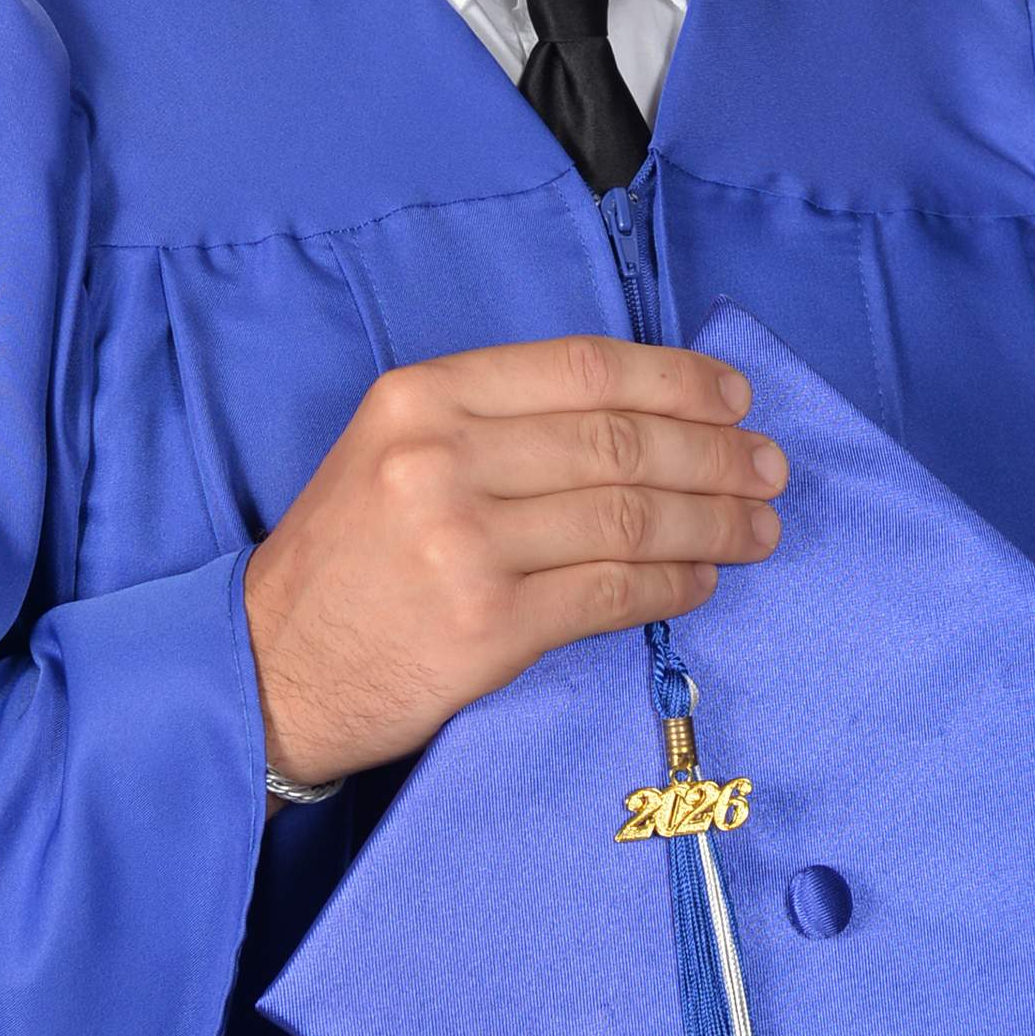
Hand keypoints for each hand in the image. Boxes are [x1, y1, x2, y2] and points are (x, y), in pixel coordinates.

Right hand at [242, 336, 784, 785]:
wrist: (267, 667)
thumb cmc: (343, 556)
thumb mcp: (393, 448)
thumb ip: (496, 420)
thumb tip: (642, 414)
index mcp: (420, 397)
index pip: (582, 368)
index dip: (675, 378)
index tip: (733, 396)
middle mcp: (440, 460)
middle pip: (618, 441)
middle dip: (713, 453)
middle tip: (767, 466)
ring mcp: (463, 545)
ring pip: (629, 517)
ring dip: (712, 521)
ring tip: (758, 525)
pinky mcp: (486, 628)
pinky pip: (612, 594)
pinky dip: (674, 585)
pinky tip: (703, 579)